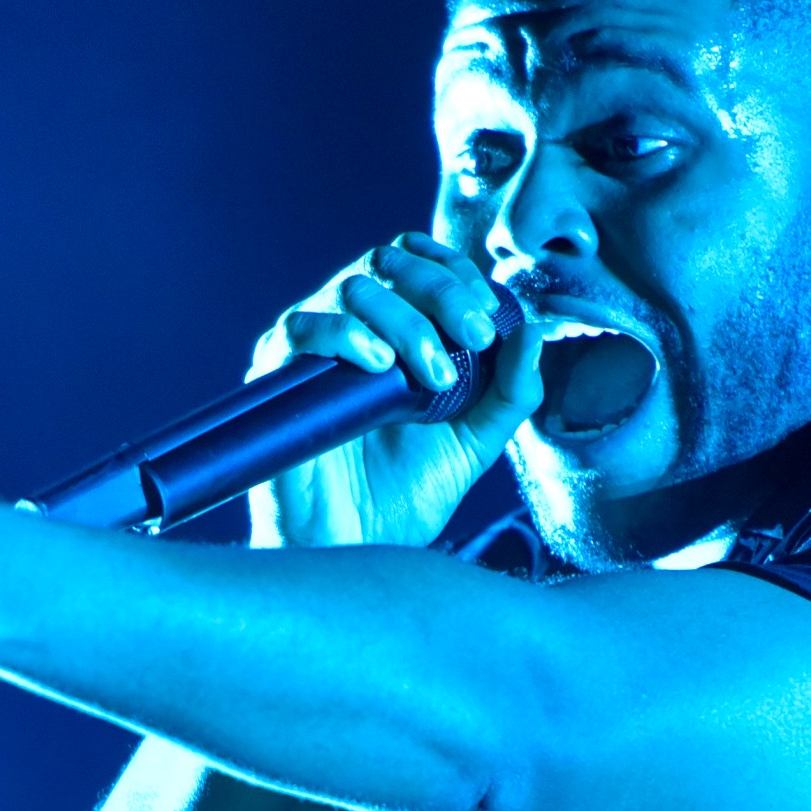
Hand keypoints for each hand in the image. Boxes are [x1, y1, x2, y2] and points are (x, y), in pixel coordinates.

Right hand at [247, 233, 541, 548]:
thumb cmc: (404, 496)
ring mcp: (312, 350)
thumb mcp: (474, 441)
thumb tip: (533, 332)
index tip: (490, 313)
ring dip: (406, 322)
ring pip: (352, 288)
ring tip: (436, 377)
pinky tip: (381, 366)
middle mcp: (350, 329)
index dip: (456, 271)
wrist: (354, 549)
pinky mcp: (277, 377)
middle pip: (389, 262)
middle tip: (475, 336)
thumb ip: (508, 391)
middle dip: (442, 291)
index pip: (417, 260)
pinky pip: (303, 327)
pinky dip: (347, 335)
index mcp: (394, 331)